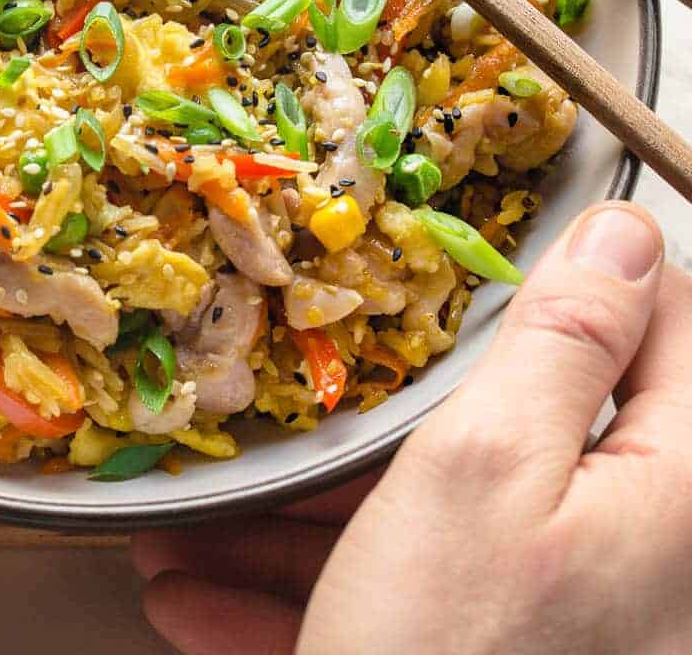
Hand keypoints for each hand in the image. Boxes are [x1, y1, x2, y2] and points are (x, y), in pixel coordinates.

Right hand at [133, 201, 685, 653]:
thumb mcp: (485, 471)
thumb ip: (564, 343)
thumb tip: (625, 237)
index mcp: (671, 495)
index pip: (668, 327)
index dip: (577, 279)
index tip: (478, 264)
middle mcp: (638, 559)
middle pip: (521, 432)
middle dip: (385, 429)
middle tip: (307, 409)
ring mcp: (564, 621)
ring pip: (442, 527)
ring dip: (319, 528)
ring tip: (208, 528)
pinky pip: (411, 601)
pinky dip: (319, 599)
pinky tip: (210, 600)